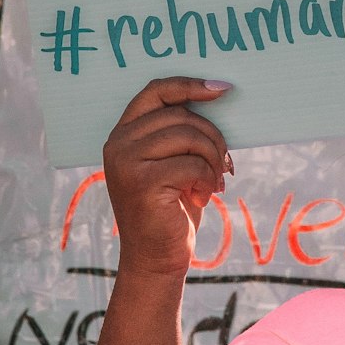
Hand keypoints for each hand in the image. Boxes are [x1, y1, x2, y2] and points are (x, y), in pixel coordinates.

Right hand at [103, 77, 232, 281]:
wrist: (155, 259)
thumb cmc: (171, 208)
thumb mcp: (173, 163)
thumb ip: (180, 133)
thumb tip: (217, 94)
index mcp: (123, 133)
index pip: (156, 91)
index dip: (190, 85)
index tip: (222, 89)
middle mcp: (118, 143)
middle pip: (180, 115)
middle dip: (213, 137)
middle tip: (225, 164)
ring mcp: (126, 162)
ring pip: (189, 136)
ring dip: (213, 159)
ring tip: (216, 181)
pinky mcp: (143, 182)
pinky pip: (192, 164)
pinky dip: (208, 178)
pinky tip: (204, 195)